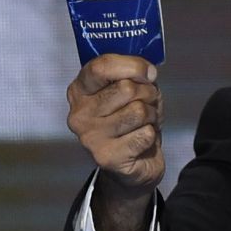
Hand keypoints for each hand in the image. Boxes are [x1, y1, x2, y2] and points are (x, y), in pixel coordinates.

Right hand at [66, 55, 163, 230]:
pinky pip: (144, 134)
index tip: (149, 73)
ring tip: (144, 123)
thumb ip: (133, 74)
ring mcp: (90, 138)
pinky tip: (142, 141)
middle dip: (147, 94)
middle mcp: (79, 114)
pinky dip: (151, 136)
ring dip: (151, 115)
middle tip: (147, 104)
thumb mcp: (132, 89)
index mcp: (80, 90)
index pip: (101, 66)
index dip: (132, 66)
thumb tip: (147, 72)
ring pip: (137, 111)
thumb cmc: (132, 121)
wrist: (135, 164)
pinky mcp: (106, 158)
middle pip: (126, 88)